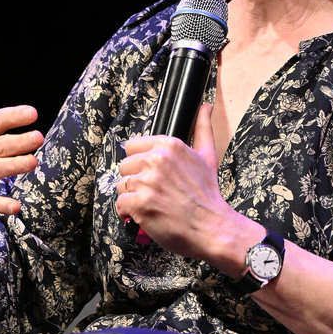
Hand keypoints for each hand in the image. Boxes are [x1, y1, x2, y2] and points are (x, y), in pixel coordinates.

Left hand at [115, 104, 245, 264]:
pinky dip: (128, 213)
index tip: (153, 175)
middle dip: (136, 181)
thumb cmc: (208, 195)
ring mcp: (147, 182)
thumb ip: (202, 129)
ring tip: (151, 204)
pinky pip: (120, 205)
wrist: (212, 227)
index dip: (140, 164)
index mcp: (168, 146)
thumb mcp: (208, 156)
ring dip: (132, 198)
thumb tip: (205, 107)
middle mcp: (156, 160)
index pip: (133, 147)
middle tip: (155, 193)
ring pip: (121, 186)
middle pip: (125, 167)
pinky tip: (145, 215)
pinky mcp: (140, 203)